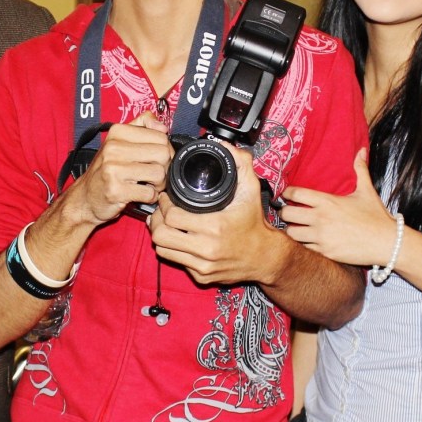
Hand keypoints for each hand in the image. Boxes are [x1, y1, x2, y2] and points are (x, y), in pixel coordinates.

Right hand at [66, 112, 173, 225]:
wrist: (85, 196)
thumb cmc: (106, 169)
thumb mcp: (119, 141)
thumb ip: (142, 125)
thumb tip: (162, 126)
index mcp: (117, 132)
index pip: (161, 136)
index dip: (166, 150)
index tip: (156, 159)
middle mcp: (113, 148)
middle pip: (163, 154)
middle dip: (164, 167)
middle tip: (154, 174)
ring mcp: (113, 170)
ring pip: (159, 174)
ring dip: (158, 184)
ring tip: (147, 184)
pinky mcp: (115, 190)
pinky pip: (149, 193)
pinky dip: (150, 197)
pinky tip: (140, 195)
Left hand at [149, 141, 282, 285]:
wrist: (266, 258)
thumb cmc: (255, 223)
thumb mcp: (251, 189)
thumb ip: (240, 163)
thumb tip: (225, 145)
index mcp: (214, 227)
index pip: (171, 216)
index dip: (164, 204)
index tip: (167, 197)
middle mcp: (206, 249)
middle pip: (160, 236)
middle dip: (156, 220)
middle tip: (162, 211)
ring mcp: (202, 266)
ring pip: (163, 250)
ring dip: (161, 235)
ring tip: (167, 224)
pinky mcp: (201, 277)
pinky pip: (176, 262)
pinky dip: (174, 249)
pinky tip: (180, 239)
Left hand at [279, 150, 396, 266]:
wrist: (387, 243)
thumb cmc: (377, 217)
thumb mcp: (367, 191)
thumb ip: (360, 170)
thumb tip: (361, 151)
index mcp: (327, 201)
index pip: (295, 194)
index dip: (286, 193)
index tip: (286, 194)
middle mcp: (321, 218)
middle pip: (286, 214)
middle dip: (284, 213)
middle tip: (287, 213)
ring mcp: (321, 237)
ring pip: (291, 234)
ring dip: (291, 230)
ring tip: (296, 228)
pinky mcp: (324, 252)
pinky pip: (304, 248)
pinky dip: (303, 245)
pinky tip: (308, 241)